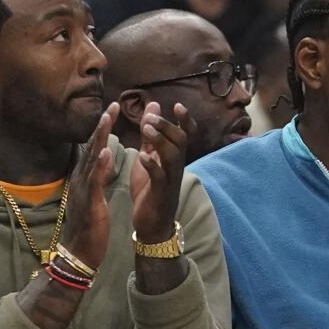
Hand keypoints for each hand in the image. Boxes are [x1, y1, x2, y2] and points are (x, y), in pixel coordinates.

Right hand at [59, 103, 117, 268]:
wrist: (80, 252)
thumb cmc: (89, 225)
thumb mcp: (93, 196)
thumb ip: (95, 177)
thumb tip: (99, 160)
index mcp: (85, 177)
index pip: (94, 147)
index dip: (103, 128)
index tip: (113, 109)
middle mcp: (81, 178)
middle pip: (91, 147)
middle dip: (102, 125)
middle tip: (112, 105)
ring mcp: (82, 189)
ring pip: (90, 159)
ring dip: (99, 138)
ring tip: (107, 119)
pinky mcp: (88, 202)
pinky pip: (93, 181)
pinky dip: (98, 166)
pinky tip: (105, 152)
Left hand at [130, 102, 192, 242]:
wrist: (152, 222)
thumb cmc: (150, 188)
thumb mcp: (149, 156)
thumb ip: (151, 134)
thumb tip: (154, 106)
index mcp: (173, 156)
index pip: (186, 134)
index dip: (186, 120)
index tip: (178, 105)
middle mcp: (176, 165)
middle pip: (180, 140)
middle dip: (166, 126)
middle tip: (150, 117)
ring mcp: (170, 179)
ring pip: (172, 155)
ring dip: (159, 140)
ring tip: (144, 130)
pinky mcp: (161, 192)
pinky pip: (160, 176)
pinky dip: (152, 165)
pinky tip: (142, 156)